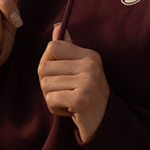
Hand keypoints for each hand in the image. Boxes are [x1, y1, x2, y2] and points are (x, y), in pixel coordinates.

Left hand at [38, 25, 109, 141]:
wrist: (105, 123)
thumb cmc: (88, 96)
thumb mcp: (80, 70)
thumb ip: (68, 49)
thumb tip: (57, 26)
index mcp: (90, 55)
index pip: (52, 47)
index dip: (47, 63)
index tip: (58, 76)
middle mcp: (91, 65)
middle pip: (44, 67)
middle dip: (47, 84)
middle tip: (64, 93)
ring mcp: (88, 81)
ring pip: (45, 84)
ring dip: (51, 98)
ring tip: (68, 101)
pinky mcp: (82, 98)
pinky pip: (51, 98)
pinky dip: (55, 107)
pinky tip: (69, 110)